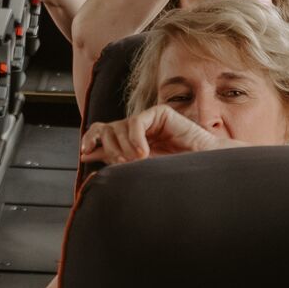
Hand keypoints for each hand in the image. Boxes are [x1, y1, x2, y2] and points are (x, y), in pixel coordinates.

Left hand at [79, 106, 223, 164]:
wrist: (203, 171)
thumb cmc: (173, 174)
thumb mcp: (137, 168)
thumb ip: (114, 159)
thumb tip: (86, 154)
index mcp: (129, 143)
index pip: (102, 134)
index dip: (90, 141)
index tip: (84, 154)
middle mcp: (136, 130)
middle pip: (105, 127)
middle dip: (106, 145)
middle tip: (118, 162)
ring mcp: (148, 121)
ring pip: (119, 126)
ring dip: (124, 147)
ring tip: (136, 162)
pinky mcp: (160, 113)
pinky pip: (136, 121)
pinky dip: (135, 138)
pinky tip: (143, 153)